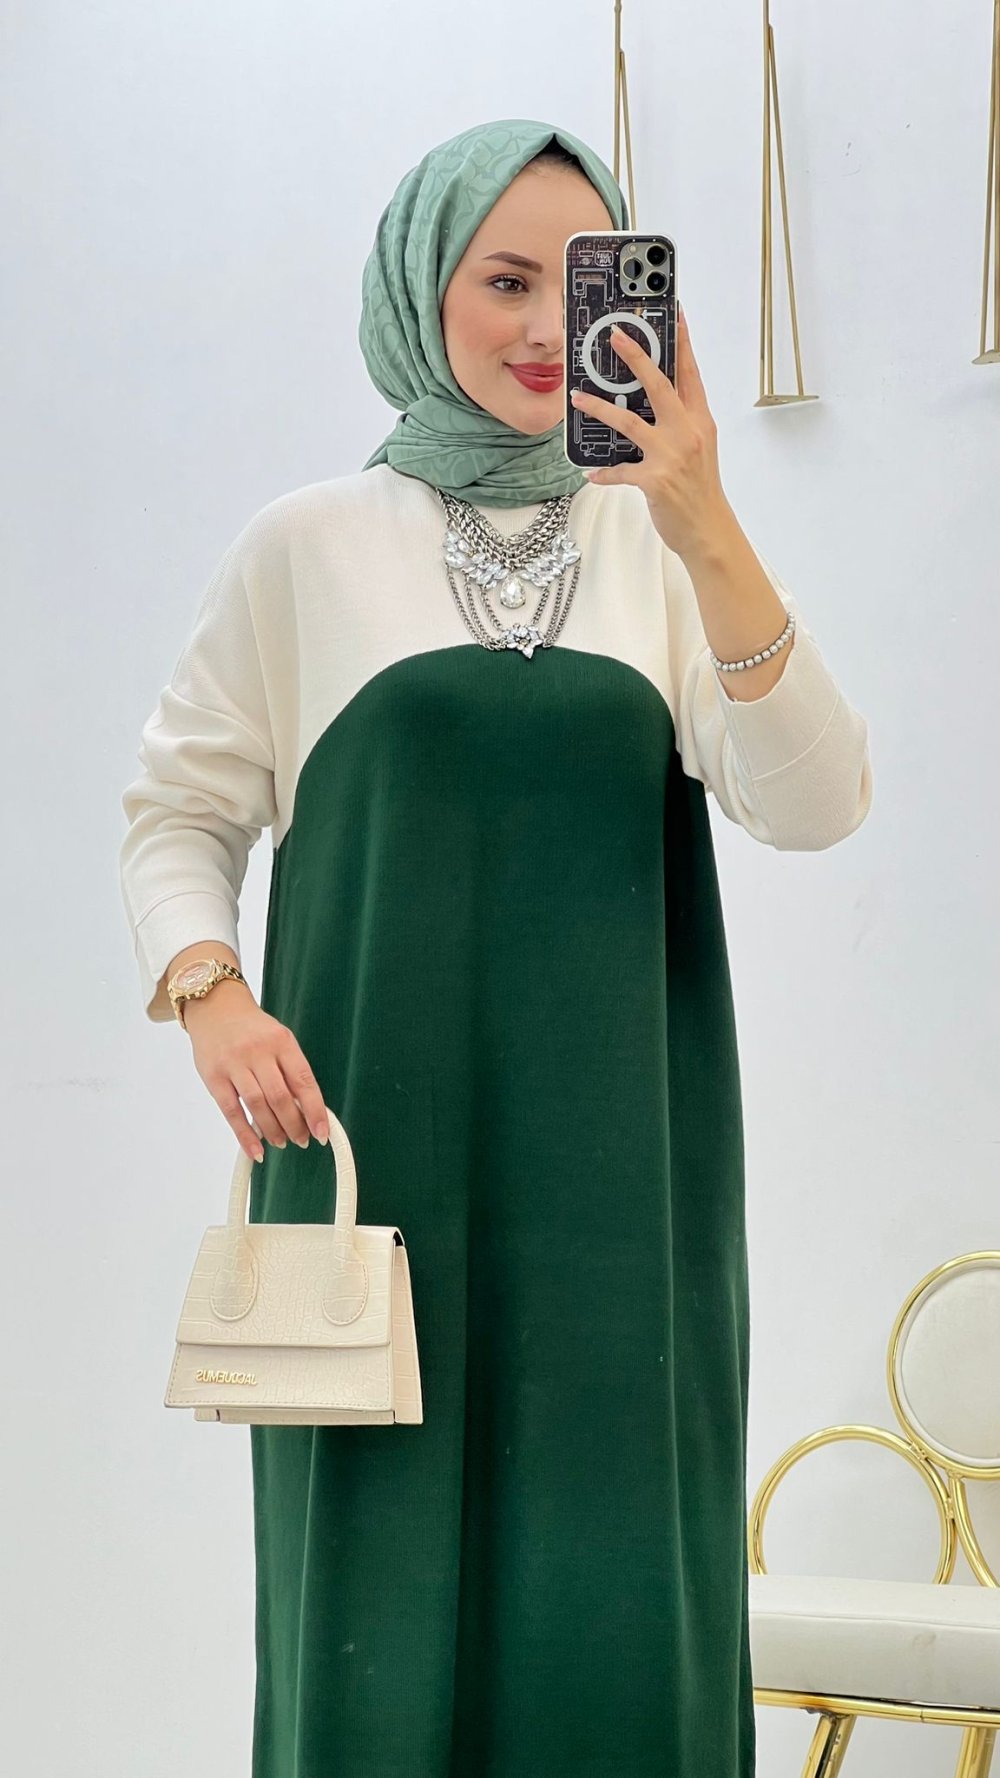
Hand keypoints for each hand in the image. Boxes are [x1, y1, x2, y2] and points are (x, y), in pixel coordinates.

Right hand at [184, 985, 328, 1161]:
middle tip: (301, 1139)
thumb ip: (291, 1071)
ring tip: (282, 1142)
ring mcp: (234, 1064)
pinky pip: (231, 1111)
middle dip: (295, 1125)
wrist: (215, 1007)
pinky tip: (256, 1150)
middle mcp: (258, 1051)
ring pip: (258, 1105)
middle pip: (281, 1097)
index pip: (303, 1081)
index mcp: (282, 1041)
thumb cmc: (252, 1030)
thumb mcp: (278, 1040)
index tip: (322, 1132)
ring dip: (273, 1131)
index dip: (315, 1111)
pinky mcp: (213, 1077)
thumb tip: (307, 1111)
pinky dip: (245, 1135)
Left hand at [569, 306, 731, 560]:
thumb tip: (655, 402)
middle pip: (659, 384)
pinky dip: (604, 472)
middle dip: (635, 356)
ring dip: (599, 408)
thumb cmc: (701, 489)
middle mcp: (687, 432)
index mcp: (700, 420)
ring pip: (629, 421)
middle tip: (614, 336)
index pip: (690, 373)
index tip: (674, 313)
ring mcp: (670, 455)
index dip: (681, 342)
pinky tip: (591, 473)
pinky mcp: (654, 480)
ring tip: (577, 398)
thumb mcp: (699, 447)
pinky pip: (620, 470)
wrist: (709, 530)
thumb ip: (681, 421)